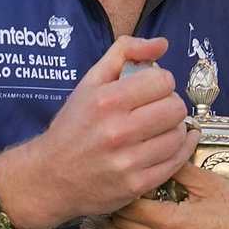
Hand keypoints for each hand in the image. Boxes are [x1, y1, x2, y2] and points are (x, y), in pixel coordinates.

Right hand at [0, 36, 199, 228]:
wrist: (50, 177)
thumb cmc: (73, 126)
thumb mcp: (90, 81)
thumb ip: (125, 52)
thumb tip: (161, 43)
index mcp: (107, 100)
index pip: (163, 81)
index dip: (161, 82)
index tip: (151, 89)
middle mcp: (117, 131)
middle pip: (175, 108)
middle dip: (170, 104)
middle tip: (157, 109)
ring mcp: (128, 161)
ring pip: (178, 135)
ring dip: (174, 129)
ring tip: (160, 128)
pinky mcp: (136, 185)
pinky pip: (176, 162)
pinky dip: (178, 151)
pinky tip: (169, 144)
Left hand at [109, 164, 228, 228]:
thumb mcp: (210, 184)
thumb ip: (180, 168)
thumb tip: (159, 147)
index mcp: (172, 221)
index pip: (130, 204)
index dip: (122, 186)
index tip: (121, 171)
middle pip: (120, 225)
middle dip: (116, 204)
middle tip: (117, 185)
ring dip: (117, 223)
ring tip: (117, 207)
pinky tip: (132, 223)